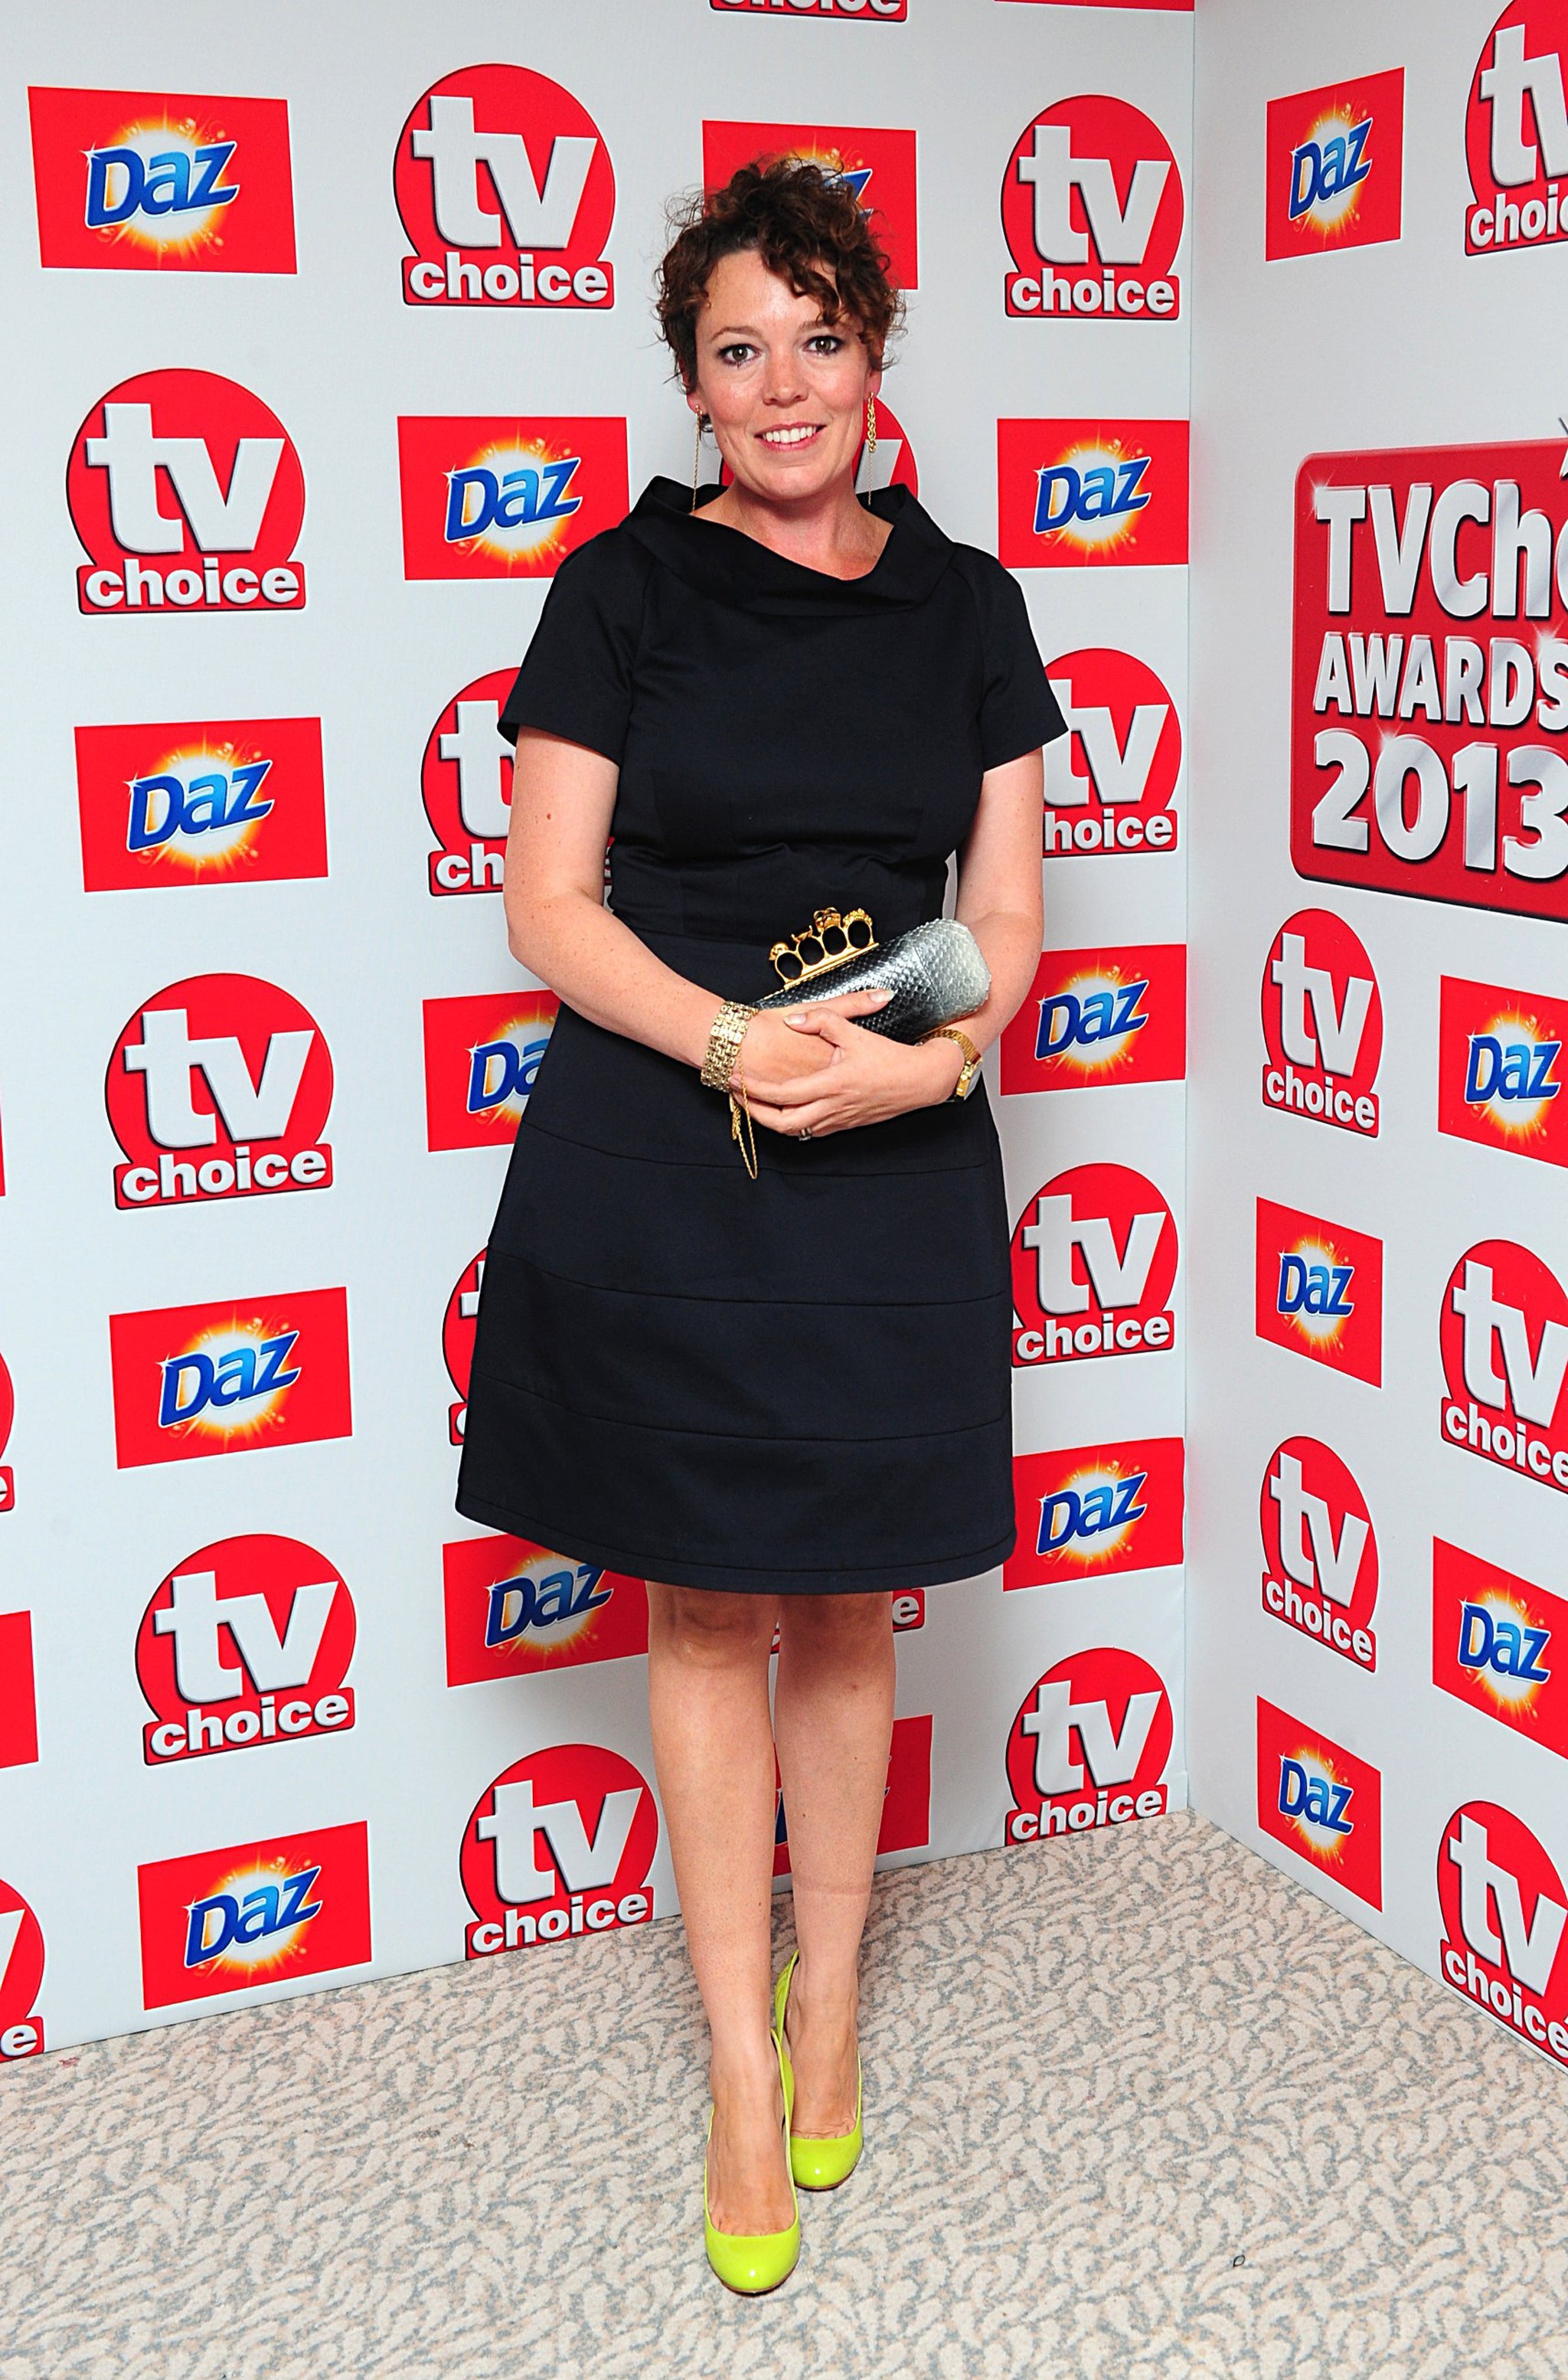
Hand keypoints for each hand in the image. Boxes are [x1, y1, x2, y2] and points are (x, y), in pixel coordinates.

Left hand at [741, 1002, 965, 1137]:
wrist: (920, 1081)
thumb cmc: (889, 1056)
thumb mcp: (855, 1032)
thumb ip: (822, 1019)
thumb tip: (792, 1019)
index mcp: (832, 1084)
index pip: (782, 1093)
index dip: (754, 1088)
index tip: (735, 1077)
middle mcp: (832, 1107)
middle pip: (781, 1122)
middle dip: (754, 1112)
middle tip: (737, 1096)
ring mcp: (839, 1120)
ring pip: (795, 1131)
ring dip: (771, 1119)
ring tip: (754, 1102)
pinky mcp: (846, 1124)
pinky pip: (811, 1131)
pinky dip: (793, 1124)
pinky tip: (784, 1110)